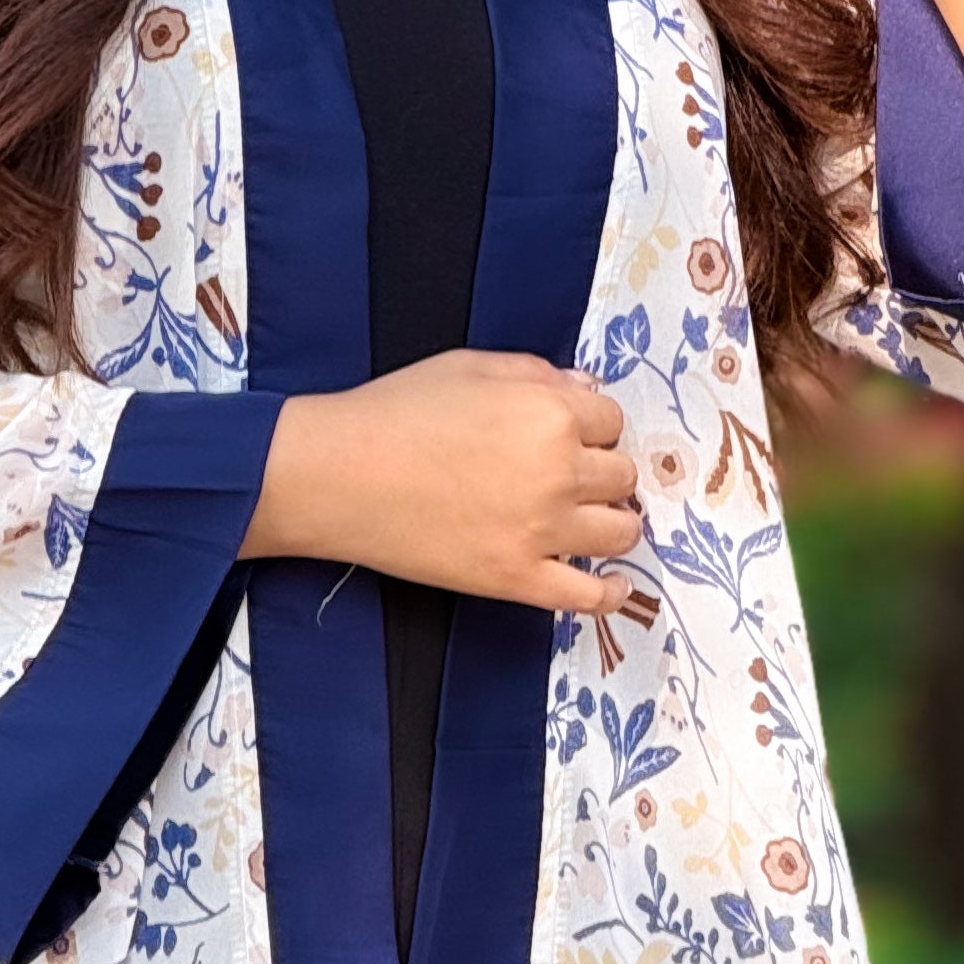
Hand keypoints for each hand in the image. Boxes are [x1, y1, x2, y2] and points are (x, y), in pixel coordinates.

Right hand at [242, 346, 642, 616]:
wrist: (341, 474)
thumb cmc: (396, 412)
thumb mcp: (470, 367)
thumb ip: (537, 373)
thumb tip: (585, 392)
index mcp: (550, 413)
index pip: (611, 421)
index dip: (592, 426)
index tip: (573, 435)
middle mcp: (559, 472)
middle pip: (622, 475)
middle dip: (602, 470)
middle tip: (573, 474)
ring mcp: (542, 531)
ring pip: (620, 531)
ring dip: (612, 521)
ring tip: (589, 518)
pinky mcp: (518, 579)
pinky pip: (589, 596)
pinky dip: (611, 591)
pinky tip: (615, 583)